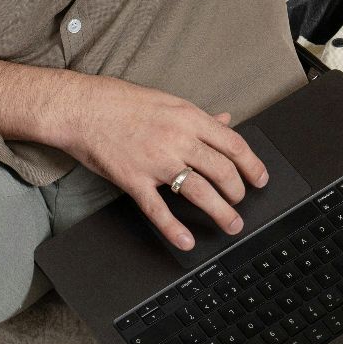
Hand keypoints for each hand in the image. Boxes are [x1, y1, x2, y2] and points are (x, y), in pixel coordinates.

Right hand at [42, 74, 268, 250]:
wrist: (82, 107)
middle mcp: (177, 139)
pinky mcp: (133, 179)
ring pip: (198, 191)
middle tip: (242, 204)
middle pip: (222, 170)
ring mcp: (155, 161)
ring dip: (220, 211)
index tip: (261, 179)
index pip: (233, 144)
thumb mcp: (168, 102)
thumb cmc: (121, 102)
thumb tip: (227, 121)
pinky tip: (186, 241)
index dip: (252, 165)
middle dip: (238, 192)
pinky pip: (158, 209)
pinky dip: (174, 228)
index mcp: (189, 118)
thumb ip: (200, 117)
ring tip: (231, 225)